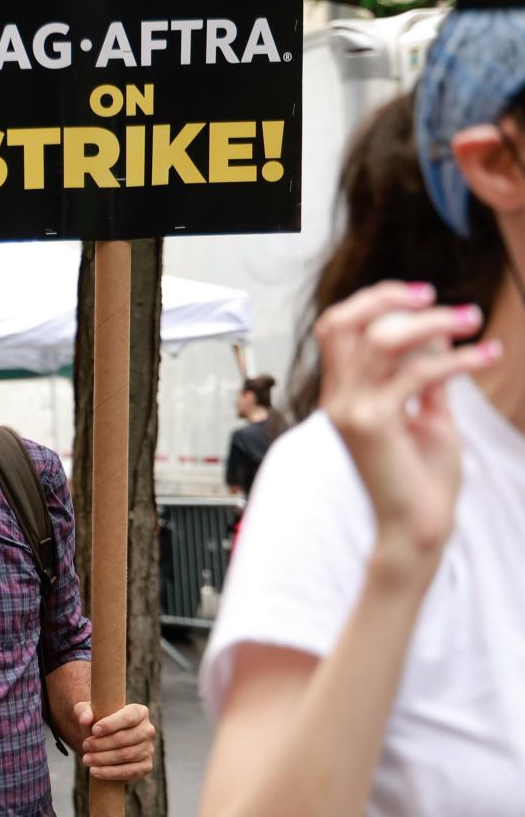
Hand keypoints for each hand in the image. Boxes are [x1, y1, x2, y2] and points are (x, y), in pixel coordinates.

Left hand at [74, 702, 154, 780]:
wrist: (103, 740)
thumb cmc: (97, 721)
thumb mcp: (88, 711)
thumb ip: (84, 711)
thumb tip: (84, 720)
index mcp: (139, 712)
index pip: (128, 717)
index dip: (111, 724)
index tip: (94, 731)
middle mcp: (148, 730)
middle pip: (125, 738)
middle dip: (103, 744)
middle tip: (85, 746)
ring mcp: (149, 749)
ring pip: (126, 755)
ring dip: (104, 759)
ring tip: (86, 759)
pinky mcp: (146, 766)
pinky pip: (130, 772)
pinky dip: (111, 773)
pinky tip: (95, 771)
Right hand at [315, 282, 498, 570]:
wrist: (416, 528)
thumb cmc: (422, 477)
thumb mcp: (426, 414)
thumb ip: (424, 374)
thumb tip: (437, 330)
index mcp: (343, 394)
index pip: (337, 328)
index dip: (372, 301)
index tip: (418, 296)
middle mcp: (339, 398)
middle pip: (344, 323)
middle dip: (389, 298)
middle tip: (435, 297)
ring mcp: (351, 411)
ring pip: (380, 340)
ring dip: (433, 323)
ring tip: (473, 321)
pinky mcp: (373, 424)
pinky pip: (417, 374)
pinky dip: (458, 360)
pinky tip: (487, 356)